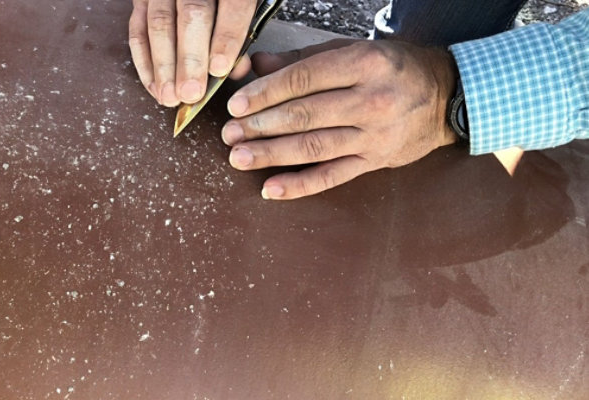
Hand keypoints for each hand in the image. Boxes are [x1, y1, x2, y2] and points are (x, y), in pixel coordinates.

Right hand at [128, 0, 256, 106]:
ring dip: (163, 66)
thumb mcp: (243, 9)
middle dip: (190, 59)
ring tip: (170, 97)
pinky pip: (137, 30)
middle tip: (191, 92)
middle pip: (191, 15)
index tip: (219, 69)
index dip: (226, 38)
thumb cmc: (223, 3)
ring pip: (159, 23)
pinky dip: (144, 62)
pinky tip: (154, 86)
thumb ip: (240, 36)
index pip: (232, 5)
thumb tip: (234, 70)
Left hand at [221, 39, 458, 199]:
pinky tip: (271, 189)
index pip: (303, 79)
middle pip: (305, 116)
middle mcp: (371, 100)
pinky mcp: (375, 161)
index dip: (265, 93)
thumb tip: (253, 66)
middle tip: (229, 134)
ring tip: (239, 158)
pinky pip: (332, 176)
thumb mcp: (352, 50)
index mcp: (364, 64)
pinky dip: (300, 185)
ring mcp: (374, 136)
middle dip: (261, 126)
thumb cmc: (393, 69)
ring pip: (314, 148)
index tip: (236, 105)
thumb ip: (301, 59)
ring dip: (272, 155)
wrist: (446, 96)